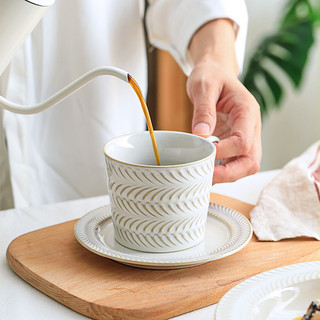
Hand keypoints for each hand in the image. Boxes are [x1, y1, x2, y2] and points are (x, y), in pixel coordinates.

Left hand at [187, 19, 261, 182]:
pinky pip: (234, 162)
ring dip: (226, 175)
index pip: (243, 141)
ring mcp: (245, 135)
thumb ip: (204, 109)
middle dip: (230, 173)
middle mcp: (251, 126)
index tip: (203, 152)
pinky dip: (222, 170)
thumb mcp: (204, 86)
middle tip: (207, 176)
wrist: (215, 73)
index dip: (224, 152)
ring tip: (203, 175)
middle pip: (251, 160)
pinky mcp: (235, 141)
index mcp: (247, 111)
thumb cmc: (211, 76)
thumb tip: (201, 134)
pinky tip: (206, 169)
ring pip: (245, 165)